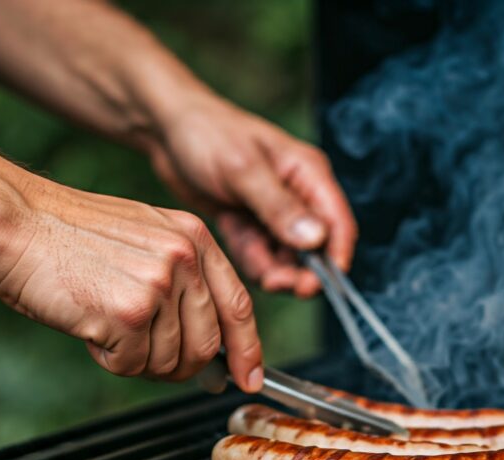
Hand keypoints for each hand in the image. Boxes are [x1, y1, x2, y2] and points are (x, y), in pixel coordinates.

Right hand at [0, 179, 262, 390]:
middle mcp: (185, 258)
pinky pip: (132, 365)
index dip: (248, 349)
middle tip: (146, 357)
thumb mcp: (146, 239)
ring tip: (106, 324)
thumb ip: (185, 284)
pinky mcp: (130, 312)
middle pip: (207, 345)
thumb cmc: (71, 236)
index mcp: (194, 238)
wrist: (15, 224)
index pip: (238, 305)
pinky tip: (90, 327)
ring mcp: (160, 285)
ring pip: (170, 362)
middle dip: (181, 366)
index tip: (250, 378)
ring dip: (137, 359)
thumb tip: (215, 348)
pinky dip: (109, 359)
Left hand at [144, 93, 357, 296]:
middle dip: (301, 272)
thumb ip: (279, 207)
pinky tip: (237, 249)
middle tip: (278, 284)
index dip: (335, 258)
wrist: (164, 129)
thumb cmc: (205, 134)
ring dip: (274, 270)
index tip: (319, 286)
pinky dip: (251, 260)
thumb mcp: (242, 170)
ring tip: (256, 272)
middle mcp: (298, 196)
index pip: (339, 224)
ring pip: (287, 258)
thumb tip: (316, 240)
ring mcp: (274, 213)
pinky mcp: (250, 225)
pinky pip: (259, 255)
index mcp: (308, 174)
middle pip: (315, 249)